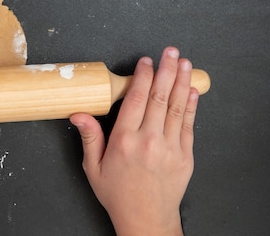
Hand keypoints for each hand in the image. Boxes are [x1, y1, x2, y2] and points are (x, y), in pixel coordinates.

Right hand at [70, 47, 198, 235]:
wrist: (146, 220)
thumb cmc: (118, 194)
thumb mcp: (93, 167)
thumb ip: (89, 137)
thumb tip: (78, 114)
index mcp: (124, 141)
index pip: (136, 99)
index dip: (142, 77)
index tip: (146, 61)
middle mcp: (149, 141)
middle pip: (160, 97)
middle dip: (166, 70)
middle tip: (171, 51)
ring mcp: (170, 148)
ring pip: (177, 107)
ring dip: (181, 81)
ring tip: (185, 63)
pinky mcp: (185, 156)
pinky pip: (189, 125)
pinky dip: (191, 105)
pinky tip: (191, 90)